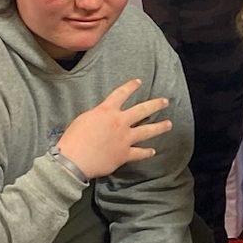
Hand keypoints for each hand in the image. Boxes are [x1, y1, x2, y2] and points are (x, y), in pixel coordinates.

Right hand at [55, 80, 172, 178]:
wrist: (74, 160)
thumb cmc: (73, 139)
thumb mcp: (84, 119)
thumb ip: (98, 116)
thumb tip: (105, 118)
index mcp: (107, 111)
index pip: (121, 94)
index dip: (131, 86)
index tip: (139, 82)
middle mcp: (119, 122)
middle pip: (142, 110)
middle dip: (155, 105)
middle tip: (165, 102)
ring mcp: (124, 138)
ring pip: (147, 131)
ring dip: (159, 127)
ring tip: (169, 124)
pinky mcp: (124, 154)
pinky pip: (139, 153)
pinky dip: (146, 153)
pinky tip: (152, 151)